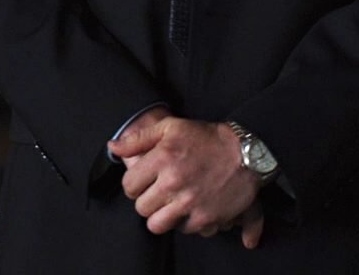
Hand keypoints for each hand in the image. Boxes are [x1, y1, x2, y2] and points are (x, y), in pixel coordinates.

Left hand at [108, 113, 262, 241]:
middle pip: (141, 209)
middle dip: (147, 202)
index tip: (145, 182)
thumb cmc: (205, 137)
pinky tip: (190, 208)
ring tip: (170, 205)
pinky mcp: (206, 218)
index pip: (129, 186)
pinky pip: (183, 230)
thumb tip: (112, 147)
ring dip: (162, 216)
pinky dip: (185, 222)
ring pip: (157, 225)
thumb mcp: (170, 128)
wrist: (245, 152)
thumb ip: (138, 139)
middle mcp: (173, 182)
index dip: (135, 185)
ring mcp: (189, 202)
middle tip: (159, 193)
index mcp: (162, 159)